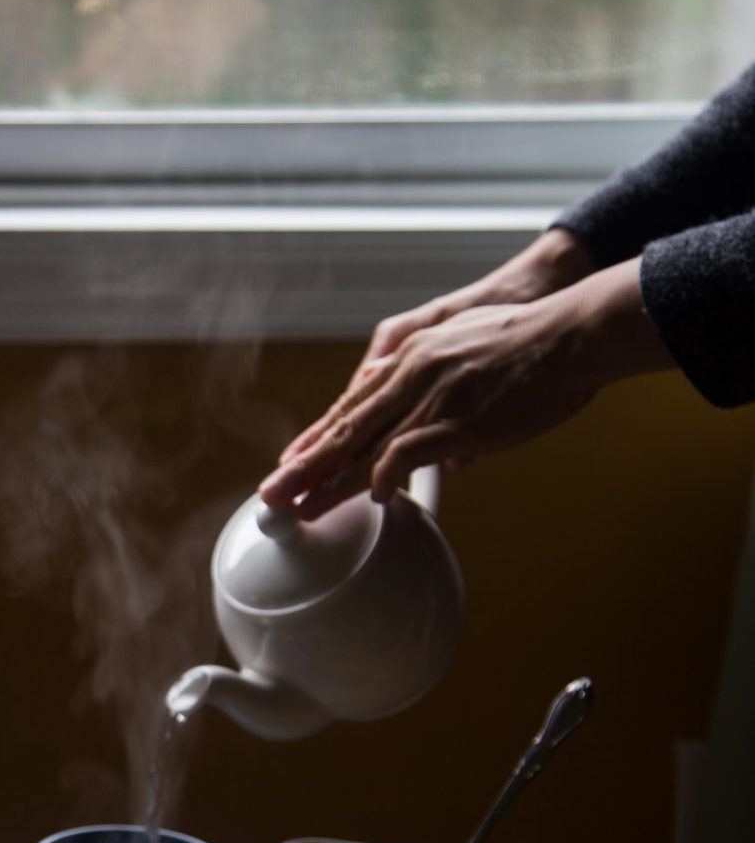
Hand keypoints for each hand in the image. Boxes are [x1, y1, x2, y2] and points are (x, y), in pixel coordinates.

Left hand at [261, 257, 670, 519]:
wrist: (570, 334)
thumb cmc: (532, 342)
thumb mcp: (468, 346)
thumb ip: (444, 384)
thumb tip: (444, 441)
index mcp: (411, 356)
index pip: (353, 405)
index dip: (321, 437)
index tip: (295, 461)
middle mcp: (409, 375)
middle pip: (345, 428)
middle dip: (305, 465)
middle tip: (273, 494)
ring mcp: (428, 399)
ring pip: (363, 447)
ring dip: (329, 483)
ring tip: (301, 508)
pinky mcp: (452, 420)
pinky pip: (404, 455)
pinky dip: (386, 478)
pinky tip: (374, 499)